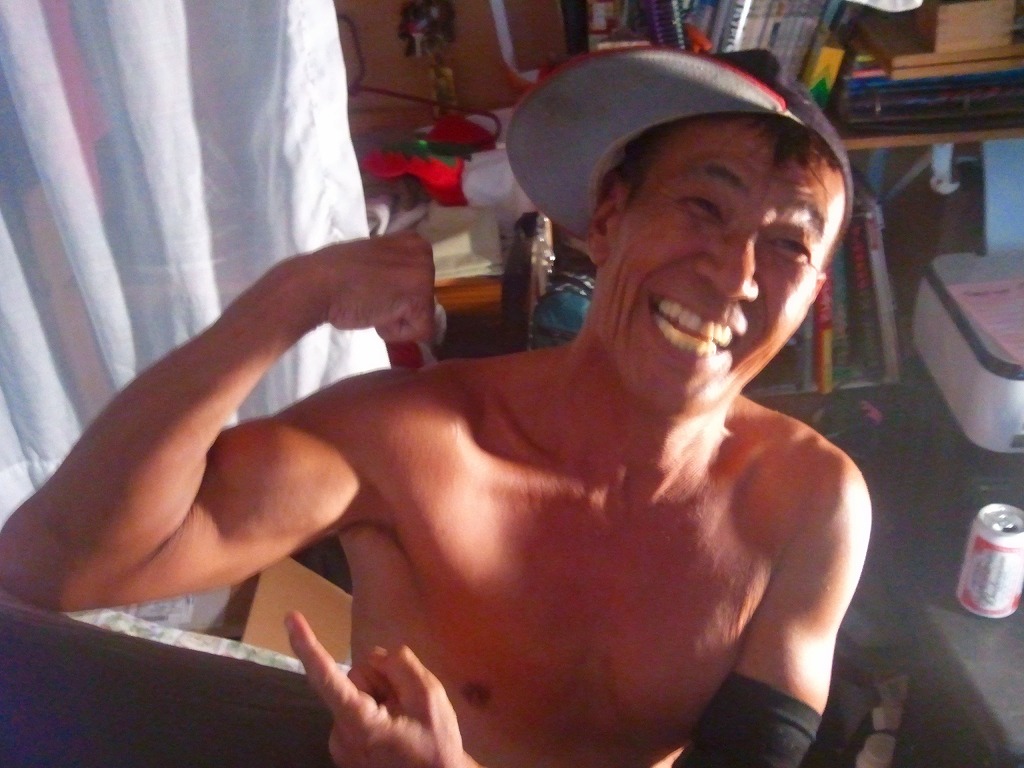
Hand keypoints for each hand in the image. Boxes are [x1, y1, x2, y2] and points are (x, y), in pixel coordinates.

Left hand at [286, 611, 474, 767]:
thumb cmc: (436, 747)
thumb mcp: (429, 698)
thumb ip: (401, 666)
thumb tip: (377, 656)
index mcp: (359, 723)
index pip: (327, 677)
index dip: (308, 646)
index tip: (291, 619)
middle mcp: (340, 735)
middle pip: (354, 679)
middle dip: (381, 680)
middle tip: (409, 703)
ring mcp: (340, 744)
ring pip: (356, 693)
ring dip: (381, 696)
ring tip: (405, 719)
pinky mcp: (344, 748)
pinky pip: (356, 710)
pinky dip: (376, 710)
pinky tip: (396, 728)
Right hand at [306, 232, 435, 343]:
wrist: (317, 284)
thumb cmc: (335, 275)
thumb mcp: (374, 261)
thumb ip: (394, 271)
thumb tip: (401, 292)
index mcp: (414, 242)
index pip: (417, 285)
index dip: (393, 295)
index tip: (371, 286)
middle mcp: (424, 254)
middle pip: (423, 302)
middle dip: (396, 308)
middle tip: (369, 296)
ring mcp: (425, 275)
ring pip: (421, 318)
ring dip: (393, 319)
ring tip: (370, 303)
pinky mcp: (421, 299)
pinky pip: (419, 332)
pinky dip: (394, 332)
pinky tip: (375, 313)